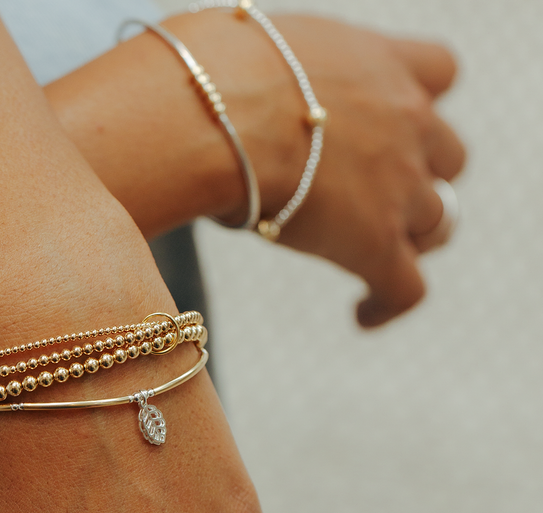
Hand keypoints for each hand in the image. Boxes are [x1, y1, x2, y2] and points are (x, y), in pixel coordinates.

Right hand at [165, 11, 466, 326]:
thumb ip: (285, 72)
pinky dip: (388, 304)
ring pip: (436, 224)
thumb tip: (244, 97)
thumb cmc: (215, 78)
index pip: (437, 71)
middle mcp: (406, 121)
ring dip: (407, 238)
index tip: (389, 122)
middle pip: (446, 158)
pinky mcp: (376, 244)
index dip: (420, 100)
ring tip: (365, 254)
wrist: (218, 118)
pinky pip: (406, 289)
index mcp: (380, 65)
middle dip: (417, 178)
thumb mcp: (263, 49)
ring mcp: (399, 186)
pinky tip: (363, 314)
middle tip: (374, 198)